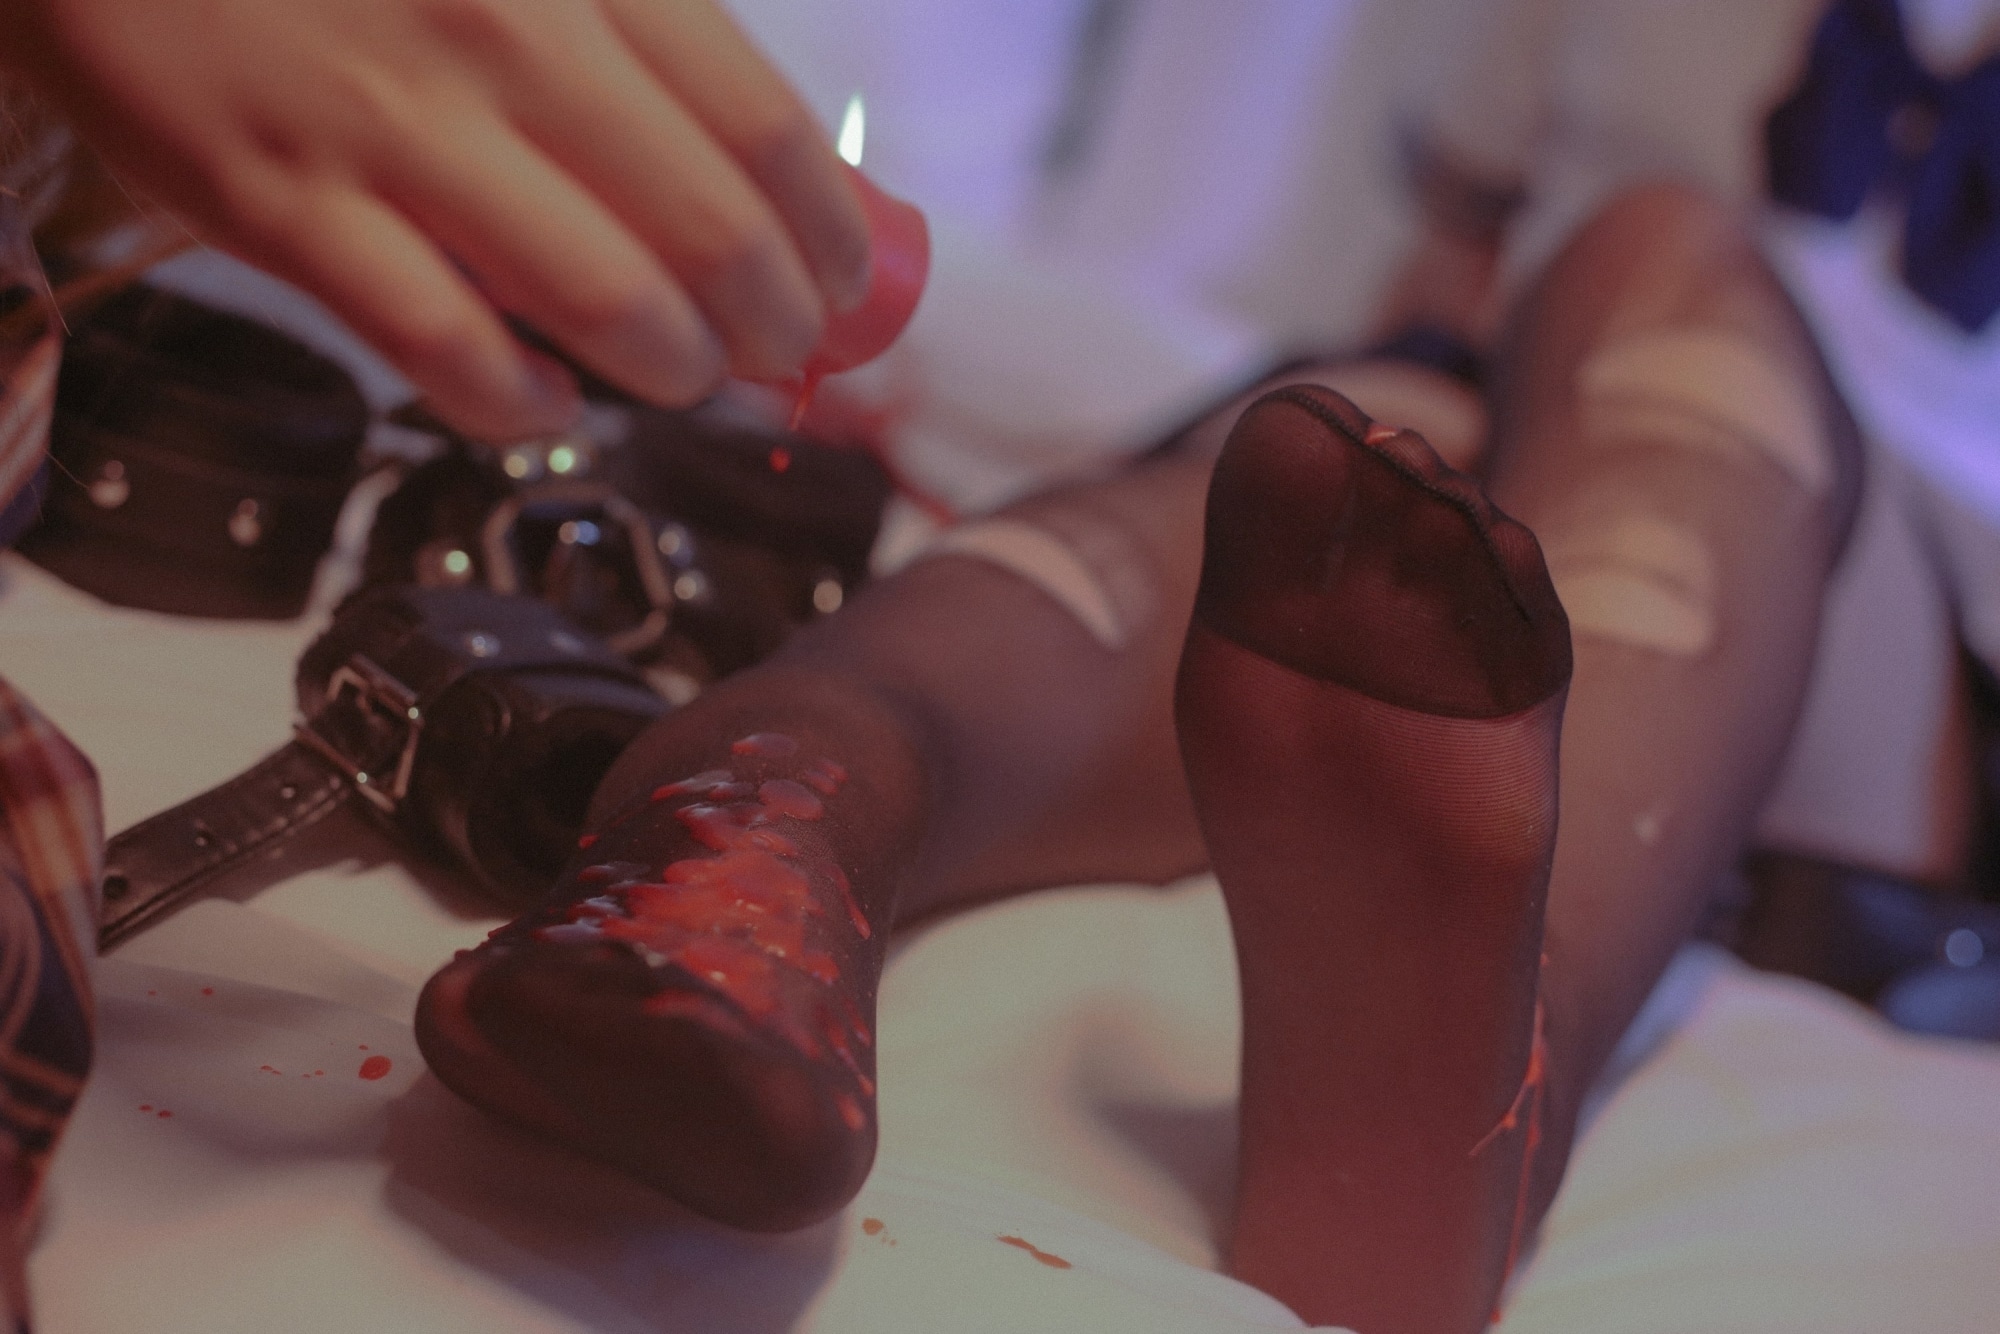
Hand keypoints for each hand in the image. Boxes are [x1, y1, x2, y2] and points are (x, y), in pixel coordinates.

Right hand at [4, 0, 870, 438]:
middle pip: (708, 231)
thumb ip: (625, 36)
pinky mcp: (280, 207)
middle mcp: (498, 35)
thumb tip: (757, 169)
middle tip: (778, 355)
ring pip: (603, 300)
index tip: (845, 285)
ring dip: (669, 368)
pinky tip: (542, 397)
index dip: (828, 234)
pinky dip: (518, 399)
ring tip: (677, 375)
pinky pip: (445, 350)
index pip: (761, 126)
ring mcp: (387, 127)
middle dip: (772, 324)